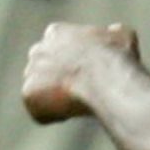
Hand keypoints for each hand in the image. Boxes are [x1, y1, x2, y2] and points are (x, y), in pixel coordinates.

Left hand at [22, 22, 139, 123]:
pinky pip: (39, 111)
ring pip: (40, 92)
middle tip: (76, 92)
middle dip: (56, 81)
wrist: (103, 78)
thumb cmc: (115, 58)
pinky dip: (53, 116)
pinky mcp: (28, 95)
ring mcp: (30, 73)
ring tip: (76, 103)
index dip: (70, 63)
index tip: (83, 74)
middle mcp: (37, 50)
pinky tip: (70, 113)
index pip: (56, 48)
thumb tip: (116, 32)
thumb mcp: (122, 36)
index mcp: (56, 33)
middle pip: (42, 70)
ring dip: (54, 100)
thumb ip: (113, 34)